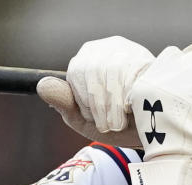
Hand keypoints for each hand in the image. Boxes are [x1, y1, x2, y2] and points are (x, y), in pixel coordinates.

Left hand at [37, 36, 153, 145]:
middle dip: (98, 104)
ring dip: (113, 104)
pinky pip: (132, 75)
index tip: (93, 119)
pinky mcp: (148, 60)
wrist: (149, 130)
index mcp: (88, 57)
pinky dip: (128, 98)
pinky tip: (132, 108)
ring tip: (119, 122)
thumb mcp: (83, 118)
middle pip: (94, 70)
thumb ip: (63, 102)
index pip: (78, 71)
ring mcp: (129, 50)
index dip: (84, 99)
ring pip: (112, 72)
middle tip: (107, 125)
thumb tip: (42, 86)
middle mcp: (108, 46)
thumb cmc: (113, 122)